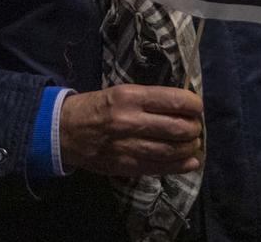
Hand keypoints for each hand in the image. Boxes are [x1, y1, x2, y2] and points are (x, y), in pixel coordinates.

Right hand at [59, 85, 203, 176]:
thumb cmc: (96, 107)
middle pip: (177, 128)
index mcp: (129, 97)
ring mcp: (127, 146)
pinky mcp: (124, 166)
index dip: (193, 105)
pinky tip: (189, 162)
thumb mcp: (121, 92)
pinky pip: (158, 168)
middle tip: (195, 128)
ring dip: (189, 149)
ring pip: (170, 151)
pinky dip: (179, 166)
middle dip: (194, 129)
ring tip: (193, 145)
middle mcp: (129, 121)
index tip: (197, 107)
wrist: (63, 131)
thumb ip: (150, 100)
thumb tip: (183, 105)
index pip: (173, 100)